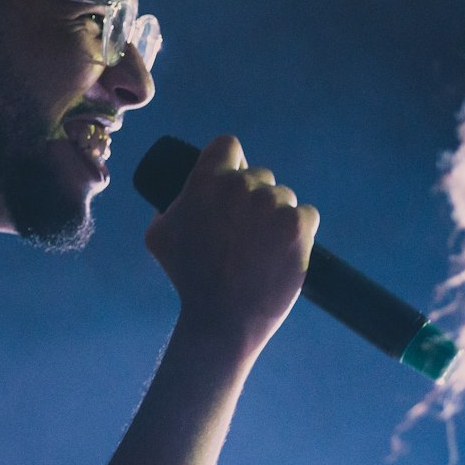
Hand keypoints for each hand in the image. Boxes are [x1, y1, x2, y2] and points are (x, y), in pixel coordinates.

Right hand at [142, 136, 318, 353]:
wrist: (223, 319)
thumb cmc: (188, 278)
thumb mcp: (158, 237)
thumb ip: (167, 207)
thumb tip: (181, 196)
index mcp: (207, 181)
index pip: (228, 145)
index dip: (230, 162)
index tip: (230, 181)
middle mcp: (242, 185)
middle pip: (259, 175)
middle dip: (253, 198)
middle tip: (244, 230)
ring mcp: (273, 205)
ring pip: (283, 196)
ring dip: (276, 215)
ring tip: (261, 248)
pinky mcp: (299, 226)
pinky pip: (306, 215)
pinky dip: (299, 231)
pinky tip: (284, 250)